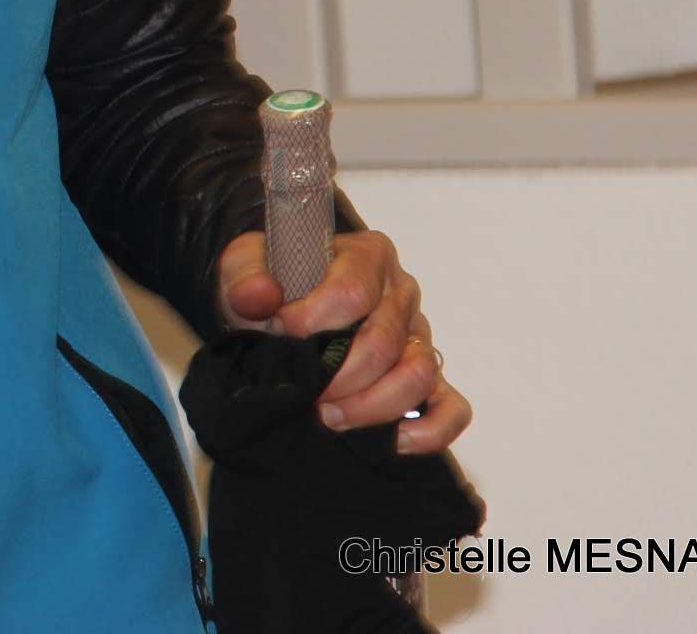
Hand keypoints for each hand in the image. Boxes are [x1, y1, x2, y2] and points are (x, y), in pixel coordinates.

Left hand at [217, 228, 471, 455]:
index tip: (279, 334)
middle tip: (304, 391)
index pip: (353, 292)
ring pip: (418, 375)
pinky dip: (431, 430)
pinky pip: (452, 407)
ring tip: (329, 415)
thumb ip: (246, 275)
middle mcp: (400, 294)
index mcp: (366, 256)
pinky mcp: (429, 378)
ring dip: (371, 406)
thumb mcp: (245, 266)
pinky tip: (394, 440)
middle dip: (338, 375)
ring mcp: (419, 337)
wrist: (283, 305)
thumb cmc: (273, 283)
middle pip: (383, 342)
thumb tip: (259, 295)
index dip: (312, 322)